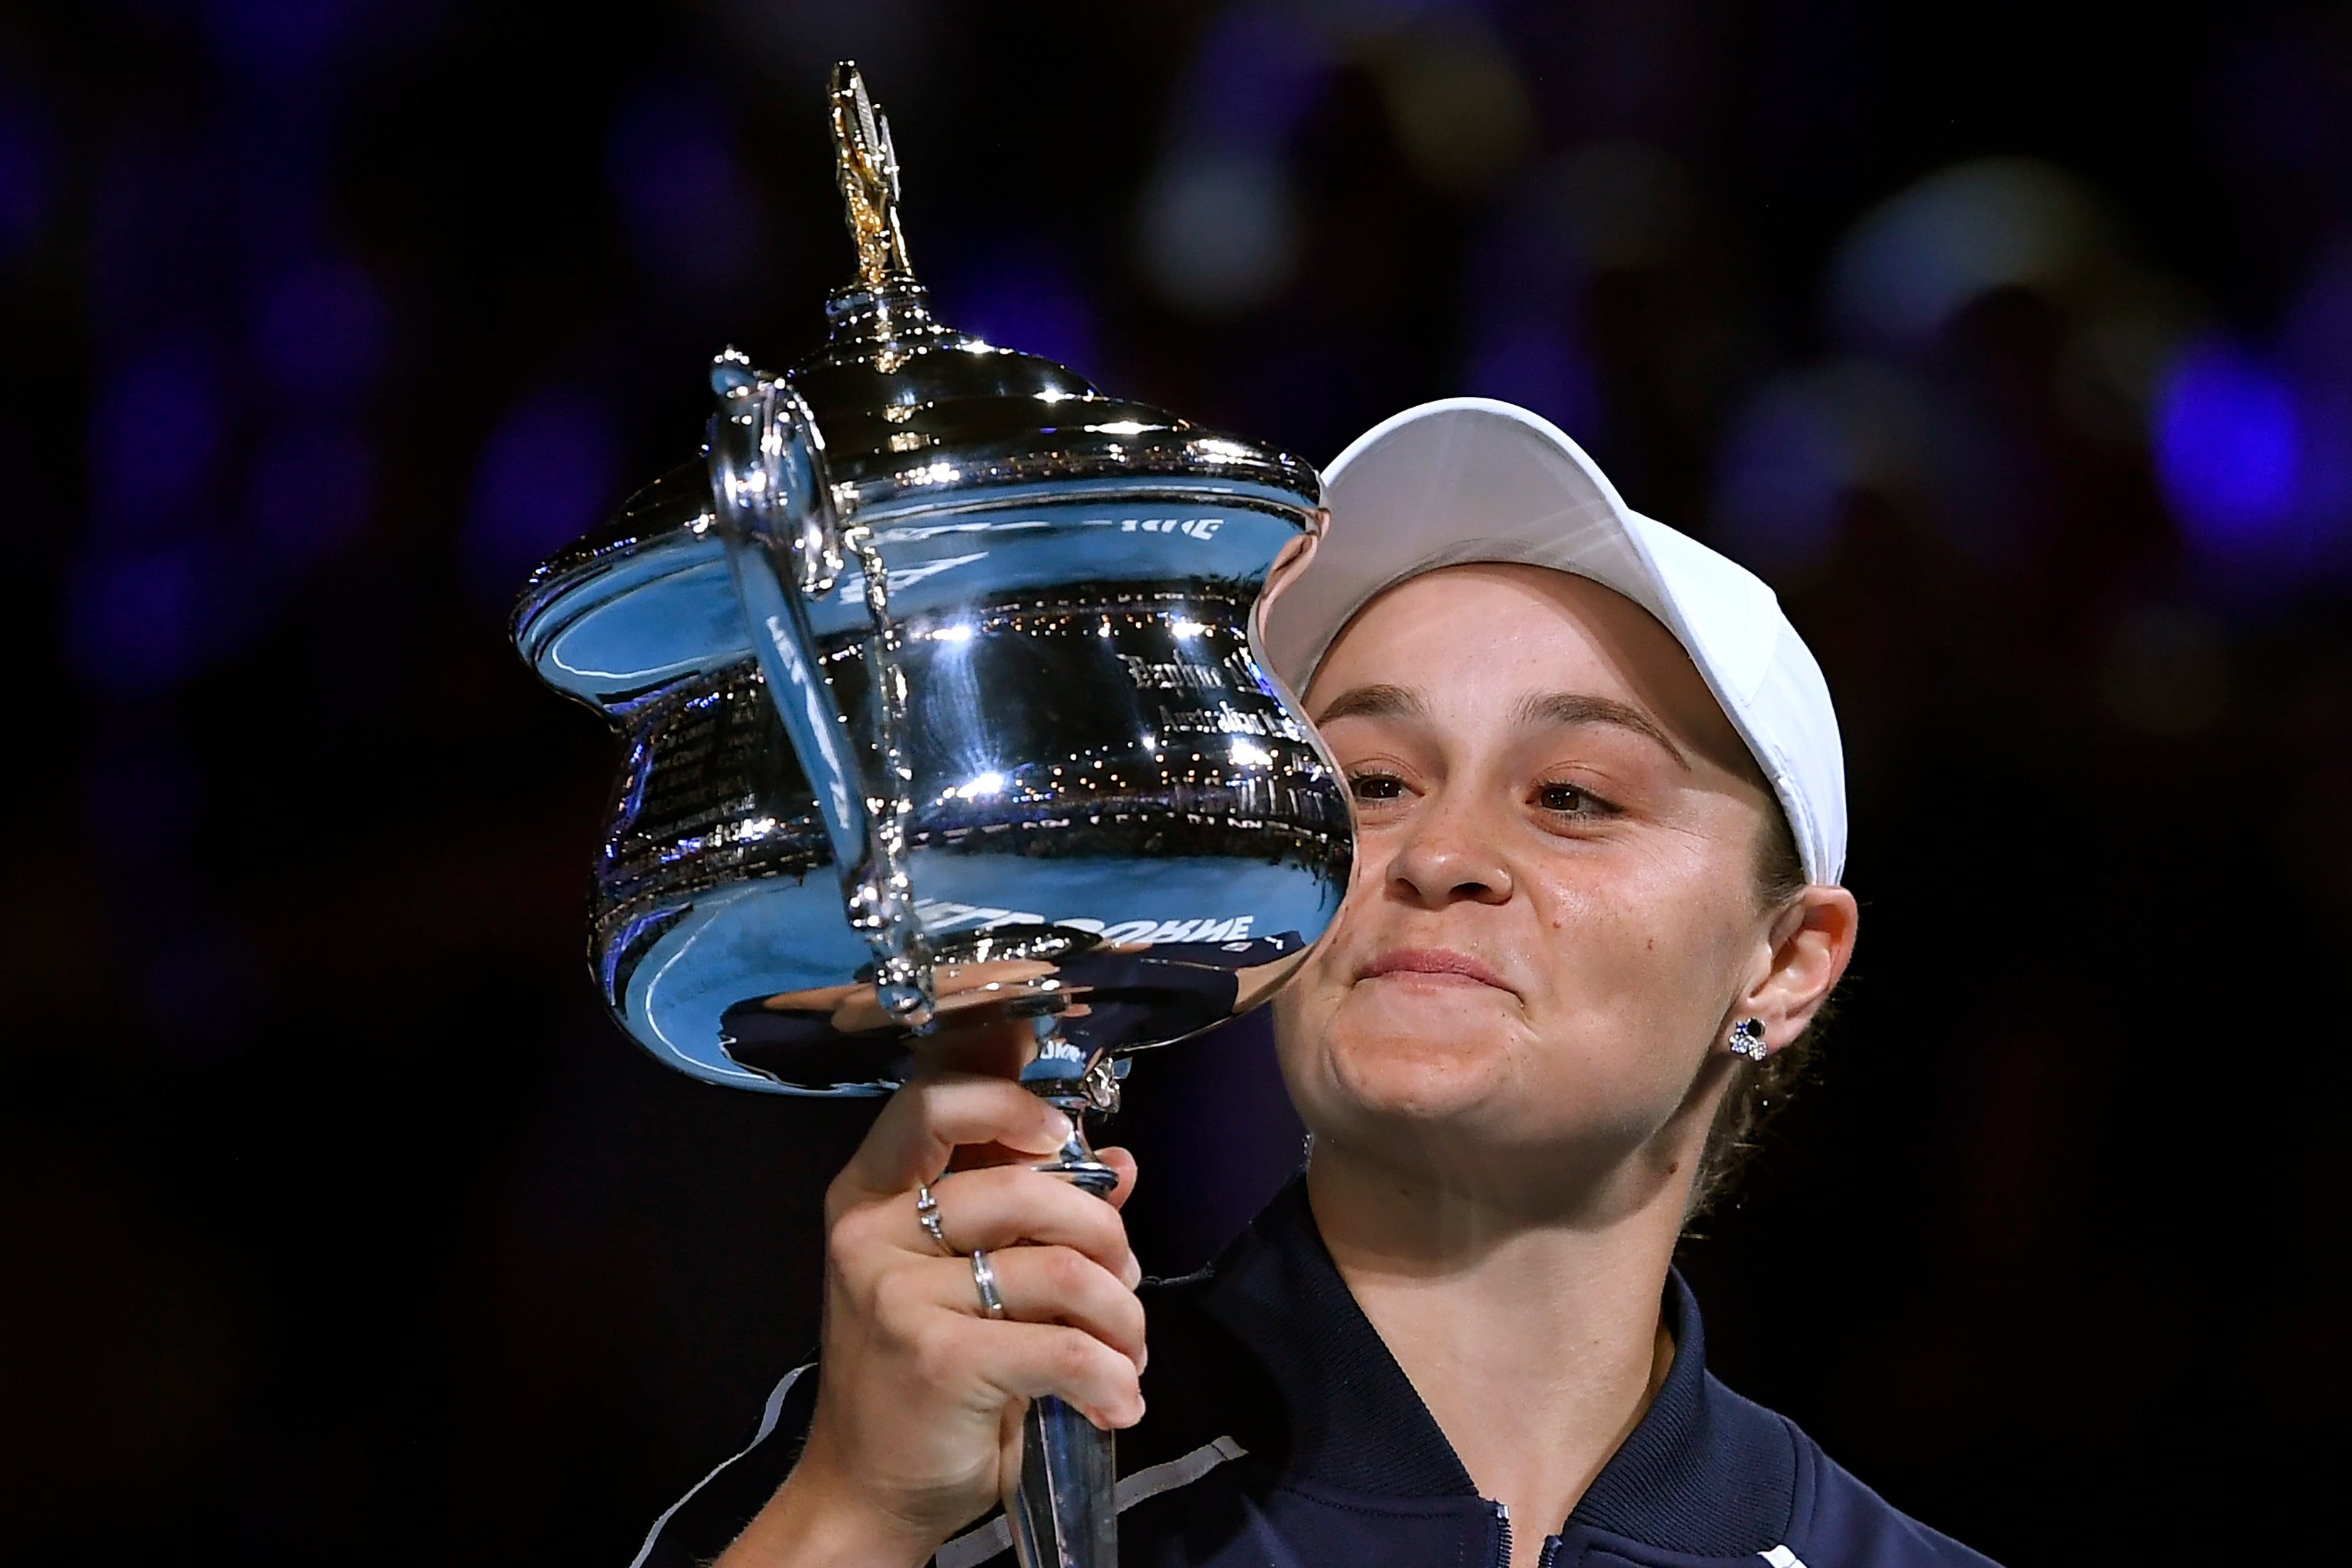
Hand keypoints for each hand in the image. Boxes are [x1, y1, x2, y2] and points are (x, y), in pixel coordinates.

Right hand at [718, 1074, 1143, 1567]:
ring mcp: (898, 1297)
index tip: (1064, 1136)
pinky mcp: (938, 1360)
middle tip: (1123, 1283)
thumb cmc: (925, 1373)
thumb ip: (1034, 1215)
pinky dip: (1109, 1378)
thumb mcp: (969, 1280)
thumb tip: (1120, 1164)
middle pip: (1025, 1188)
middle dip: (1105, 1235)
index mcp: (870, 1194)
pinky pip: (1063, 1348)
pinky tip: (1115, 1401)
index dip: (1011, 1102)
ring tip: (1124, 1352)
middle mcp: (871, 1233)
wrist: (869, 1489)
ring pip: (1060, 1270)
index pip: (933, 1102)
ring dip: (1121, 1316)